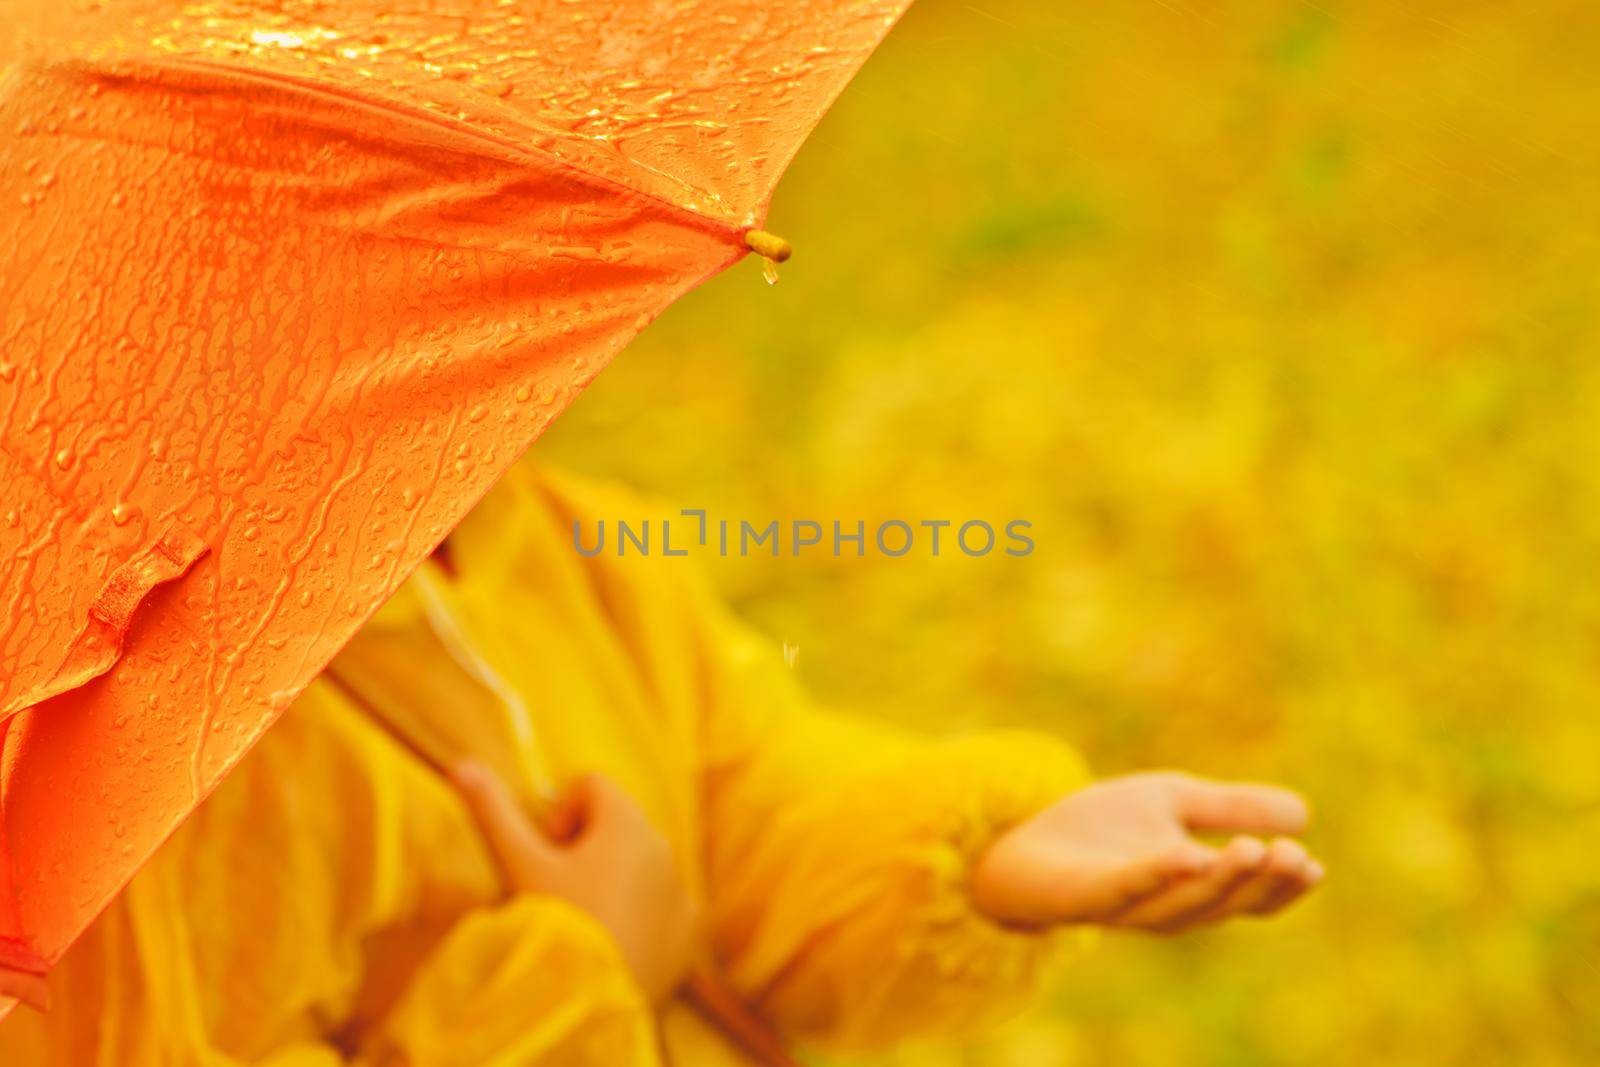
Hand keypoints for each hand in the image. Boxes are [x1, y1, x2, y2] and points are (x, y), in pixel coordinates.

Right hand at [452, 764, 697, 1000]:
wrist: (589, 1002)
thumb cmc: (554, 923)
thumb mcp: (520, 864)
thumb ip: (493, 811)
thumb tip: (461, 765)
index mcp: (626, 821)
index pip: (593, 785)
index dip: (563, 813)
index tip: (549, 852)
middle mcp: (662, 845)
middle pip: (618, 824)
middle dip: (588, 847)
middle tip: (560, 890)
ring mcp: (680, 888)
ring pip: (641, 865)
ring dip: (614, 879)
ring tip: (584, 921)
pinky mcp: (690, 928)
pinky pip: (665, 905)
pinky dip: (643, 915)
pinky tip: (616, 943)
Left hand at [972, 771, 1321, 933]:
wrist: (1020, 839)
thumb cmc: (1098, 828)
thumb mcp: (1172, 802)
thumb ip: (1230, 808)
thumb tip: (1304, 813)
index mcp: (1194, 886)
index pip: (1251, 898)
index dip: (1284, 887)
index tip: (1313, 864)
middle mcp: (1166, 905)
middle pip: (1225, 905)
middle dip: (1261, 883)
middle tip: (1291, 855)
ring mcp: (1126, 905)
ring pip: (1184, 905)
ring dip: (1220, 881)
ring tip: (1249, 850)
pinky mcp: (1087, 894)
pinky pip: (1126, 889)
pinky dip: (1155, 876)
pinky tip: (1183, 855)